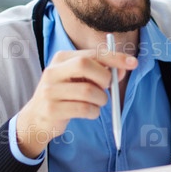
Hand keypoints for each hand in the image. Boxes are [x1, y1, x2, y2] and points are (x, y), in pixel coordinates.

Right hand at [16, 49, 136, 157]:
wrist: (37, 118)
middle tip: (107, 88)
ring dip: (101, 100)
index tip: (133, 63)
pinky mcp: (51, 109)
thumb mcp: (80, 79)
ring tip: (96, 103)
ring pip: (88, 91)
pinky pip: (84, 109)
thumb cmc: (66, 95)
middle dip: (104, 78)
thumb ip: (100, 71)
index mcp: (62, 58)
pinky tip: (89, 112)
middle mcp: (53, 71)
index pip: (92, 53)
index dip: (115, 57)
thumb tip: (124, 67)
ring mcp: (50, 90)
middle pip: (85, 65)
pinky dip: (94, 112)